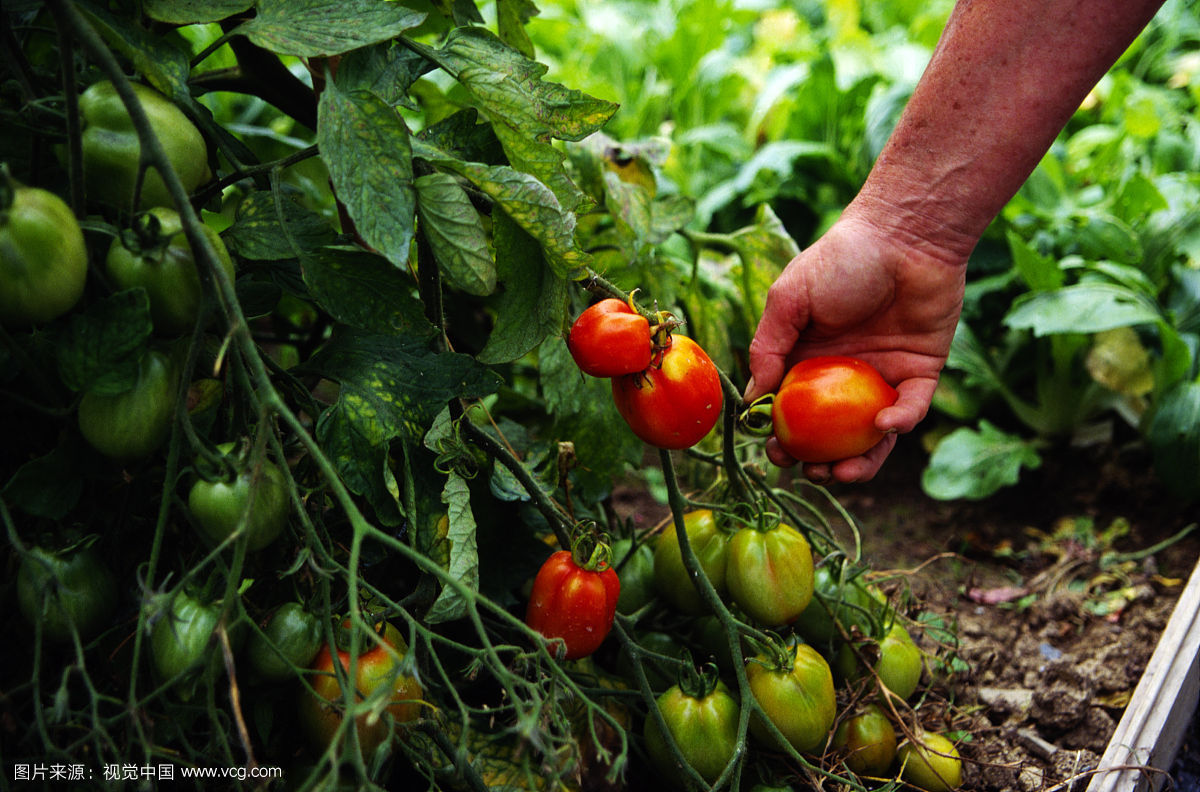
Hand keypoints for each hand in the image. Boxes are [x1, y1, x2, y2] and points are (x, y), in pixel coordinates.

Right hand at [745, 213, 967, 482]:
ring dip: (859, 461)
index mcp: (807, 358)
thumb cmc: (842, 259)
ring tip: (844, 474)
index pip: (790, 410)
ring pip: (871, 436)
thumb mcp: (789, 299)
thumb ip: (768, 346)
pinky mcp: (921, 373)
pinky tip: (884, 425)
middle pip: (829, 434)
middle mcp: (843, 375)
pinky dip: (900, 423)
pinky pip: (911, 409)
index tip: (774, 452)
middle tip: (810, 471)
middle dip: (817, 461)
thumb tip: (753, 399)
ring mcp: (882, 377)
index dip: (781, 436)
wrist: (905, 235)